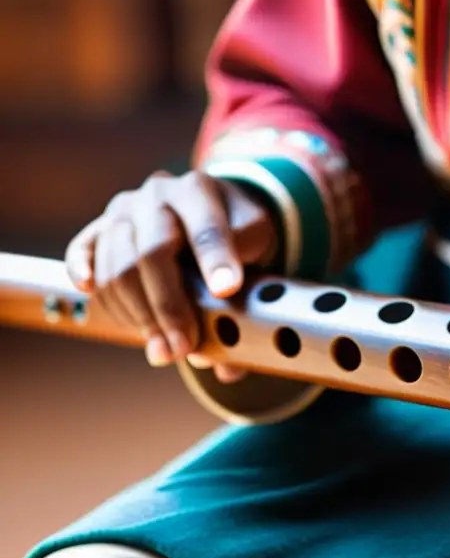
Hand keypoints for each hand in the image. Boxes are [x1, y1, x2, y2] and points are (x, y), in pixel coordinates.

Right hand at [65, 170, 276, 382]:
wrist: (213, 208)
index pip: (208, 227)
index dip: (216, 260)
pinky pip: (83, 254)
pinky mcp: (99, 227)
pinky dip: (90, 282)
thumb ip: (251, 299)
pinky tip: (103, 303)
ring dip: (139, 315)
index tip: (226, 290)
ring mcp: (124, 210)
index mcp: (203, 192)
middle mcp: (159, 194)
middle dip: (170, 307)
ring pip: (117, 264)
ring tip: (164, 350)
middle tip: (185, 348)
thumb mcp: (259, 252)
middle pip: (153, 252)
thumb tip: (224, 365)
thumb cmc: (238, 235)